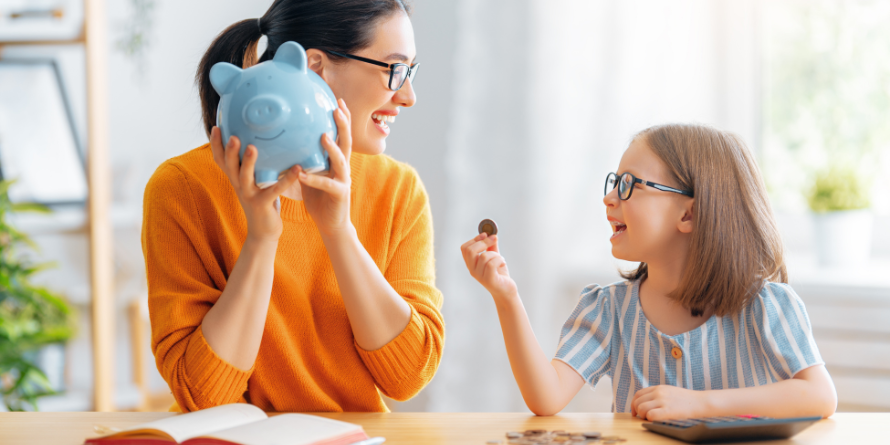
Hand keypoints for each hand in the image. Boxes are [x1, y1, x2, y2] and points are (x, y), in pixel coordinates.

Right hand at [210, 127, 300, 242]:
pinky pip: (275, 189)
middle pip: (229, 166)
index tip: (216, 127)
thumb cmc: (261, 202)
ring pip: (245, 177)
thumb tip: (260, 141)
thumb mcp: (253, 182)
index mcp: (235, 178)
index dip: (216, 145)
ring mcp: (250, 195)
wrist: (263, 232)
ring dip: (248, 162)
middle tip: (232, 136)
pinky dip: (286, 178)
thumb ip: (253, 166)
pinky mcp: (263, 204)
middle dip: (230, 151)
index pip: (221, 160)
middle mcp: (239, 185)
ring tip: (252, 147)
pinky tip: (297, 168)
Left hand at [297, 99, 352, 236]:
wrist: (331, 224)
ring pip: (341, 161)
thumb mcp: (309, 173)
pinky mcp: (340, 195)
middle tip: (337, 108)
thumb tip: (285, 141)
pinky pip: (327, 185)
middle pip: (346, 142)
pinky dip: (314, 179)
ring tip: (323, 135)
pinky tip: (301, 173)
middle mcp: (343, 168)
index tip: (337, 100)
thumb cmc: (319, 198)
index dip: (341, 118)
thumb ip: (303, 158)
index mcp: (337, 161)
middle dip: (343, 124)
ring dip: (332, 147)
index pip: (341, 135)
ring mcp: (343, 181)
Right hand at [460, 233, 517, 300]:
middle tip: (494, 239)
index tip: (485, 234)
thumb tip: (492, 234)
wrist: (506, 290)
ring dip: (496, 254)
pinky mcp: (488, 280)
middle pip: (470, 250)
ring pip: (484, 256)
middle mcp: (472, 270)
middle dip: (484, 242)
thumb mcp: (495, 257)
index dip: (475, 239)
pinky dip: (500, 260)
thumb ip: (491, 247)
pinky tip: (503, 263)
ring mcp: (479, 276)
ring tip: (501, 259)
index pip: (465, 248)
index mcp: (471, 264)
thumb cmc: (499, 274)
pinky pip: (492, 264)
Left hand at [631, 385, 709, 420]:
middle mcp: (658, 393)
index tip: (635, 411)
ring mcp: (663, 401)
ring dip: (643, 416)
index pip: (638, 394)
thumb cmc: (686, 399)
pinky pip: (650, 415)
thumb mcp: (669, 391)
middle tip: (643, 418)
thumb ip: (657, 394)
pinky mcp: (668, 410)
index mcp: (658, 388)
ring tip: (650, 419)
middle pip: (638, 402)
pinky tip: (656, 420)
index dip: (634, 403)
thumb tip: (645, 401)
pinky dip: (650, 419)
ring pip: (641, 409)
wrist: (701, 402)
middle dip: (637, 411)